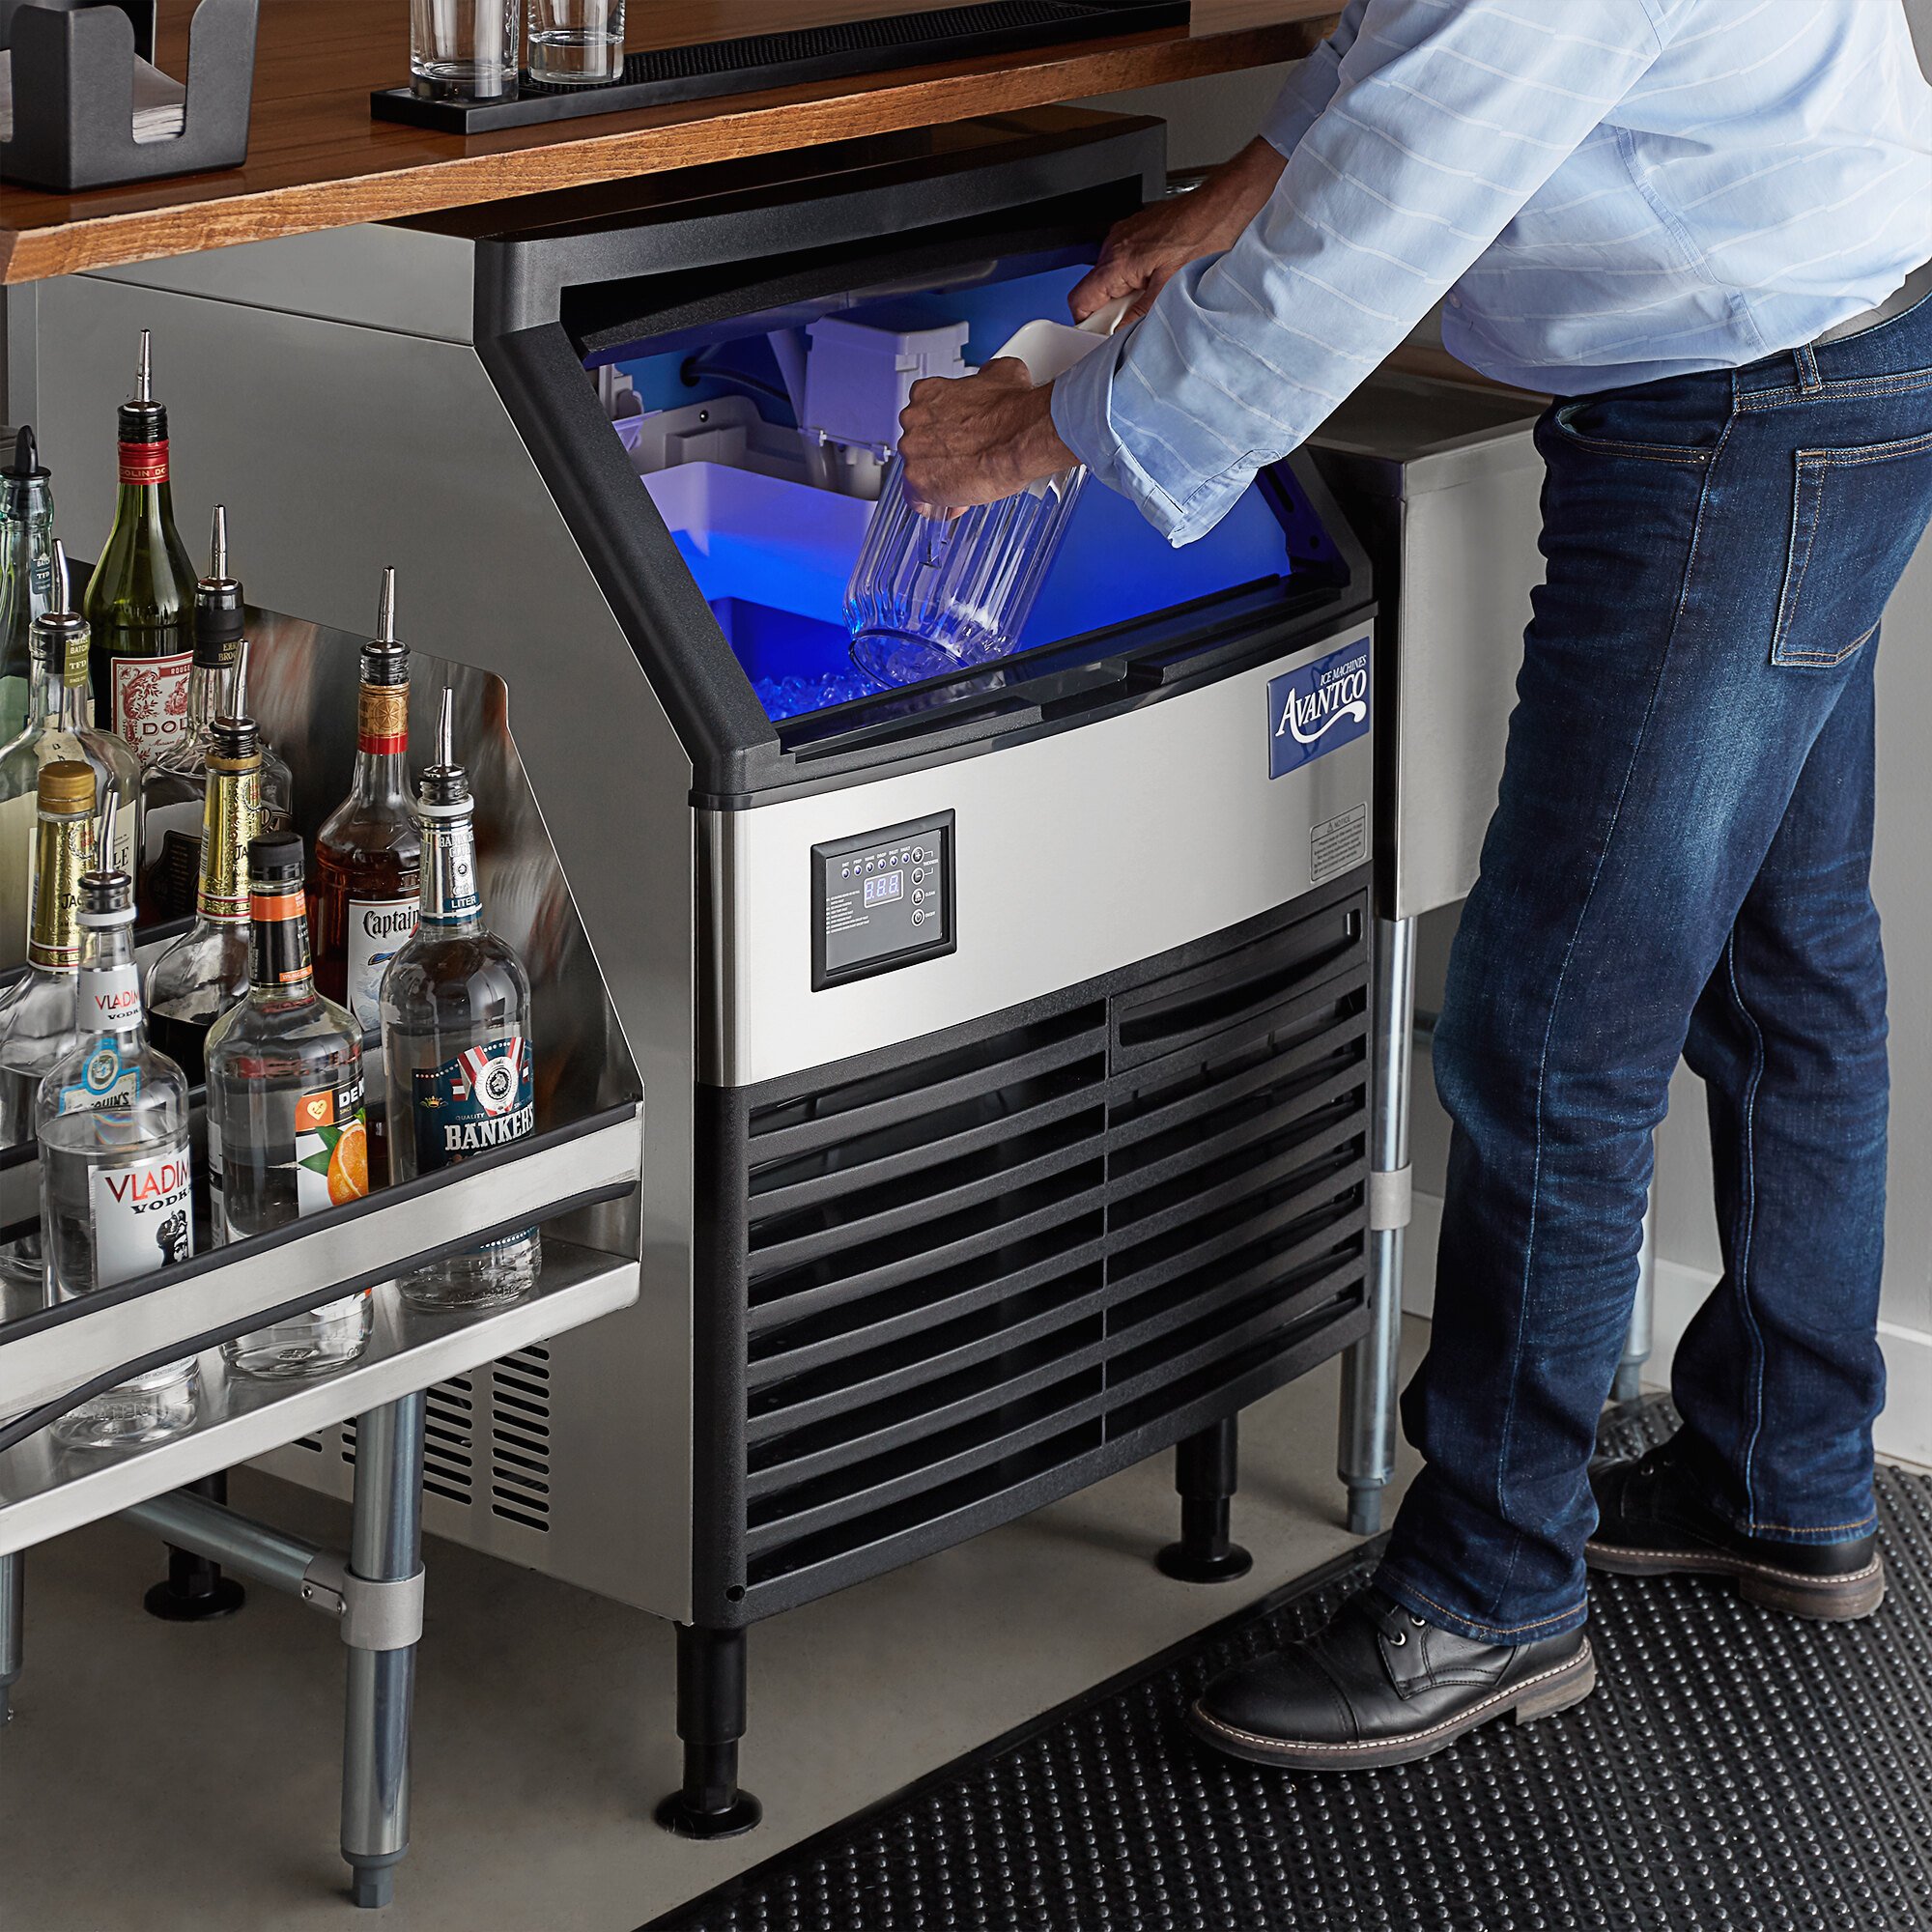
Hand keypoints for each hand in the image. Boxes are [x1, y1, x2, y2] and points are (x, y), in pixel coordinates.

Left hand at [897, 358, 1078, 516]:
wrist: (1021, 438)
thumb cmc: (1013, 411)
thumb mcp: (1002, 373)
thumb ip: (985, 376)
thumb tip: (990, 377)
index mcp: (926, 393)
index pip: (921, 417)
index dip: (941, 433)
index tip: (955, 441)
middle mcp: (913, 420)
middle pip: (917, 445)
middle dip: (939, 457)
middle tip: (964, 463)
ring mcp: (912, 452)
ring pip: (918, 473)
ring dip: (939, 480)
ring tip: (966, 484)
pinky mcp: (918, 482)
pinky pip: (918, 501)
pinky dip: (935, 506)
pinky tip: (954, 504)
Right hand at [1068, 137, 1286, 325]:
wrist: (1223, 206)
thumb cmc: (1205, 235)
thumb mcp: (1170, 289)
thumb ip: (1139, 315)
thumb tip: (1122, 333)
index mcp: (1117, 261)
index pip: (1079, 300)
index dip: (1088, 322)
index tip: (1104, 333)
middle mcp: (1115, 245)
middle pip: (1095, 290)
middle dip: (1114, 309)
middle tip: (1140, 313)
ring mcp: (1124, 235)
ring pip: (1111, 278)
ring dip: (1128, 292)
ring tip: (1156, 291)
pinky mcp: (1136, 231)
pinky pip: (1125, 262)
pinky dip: (1137, 276)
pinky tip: (1160, 276)